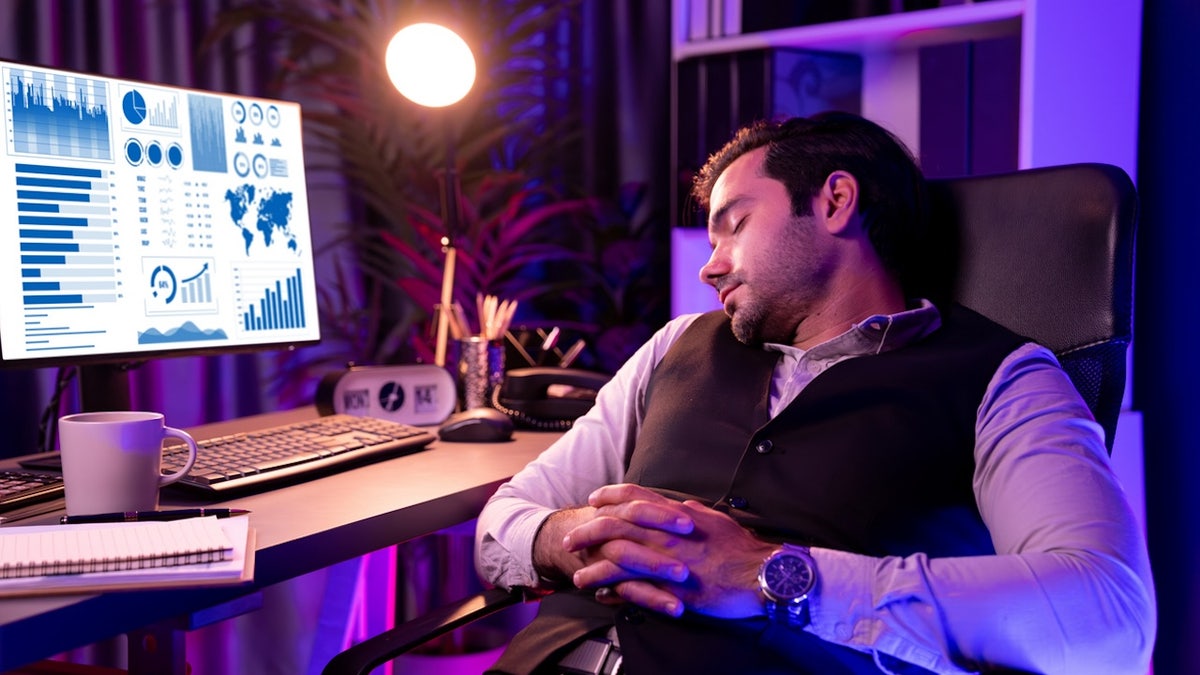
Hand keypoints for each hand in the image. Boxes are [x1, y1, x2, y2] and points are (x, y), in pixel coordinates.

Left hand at [564, 483, 775, 618]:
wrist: (759, 575)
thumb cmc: (741, 548)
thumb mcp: (715, 520)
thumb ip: (693, 512)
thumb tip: (681, 506)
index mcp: (675, 515)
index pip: (634, 497)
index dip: (610, 495)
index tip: (594, 499)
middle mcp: (665, 536)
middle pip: (615, 526)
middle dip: (588, 531)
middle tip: (572, 539)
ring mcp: (666, 562)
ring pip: (617, 559)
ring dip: (593, 567)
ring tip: (577, 575)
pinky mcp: (670, 590)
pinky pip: (633, 590)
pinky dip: (614, 592)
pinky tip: (602, 596)